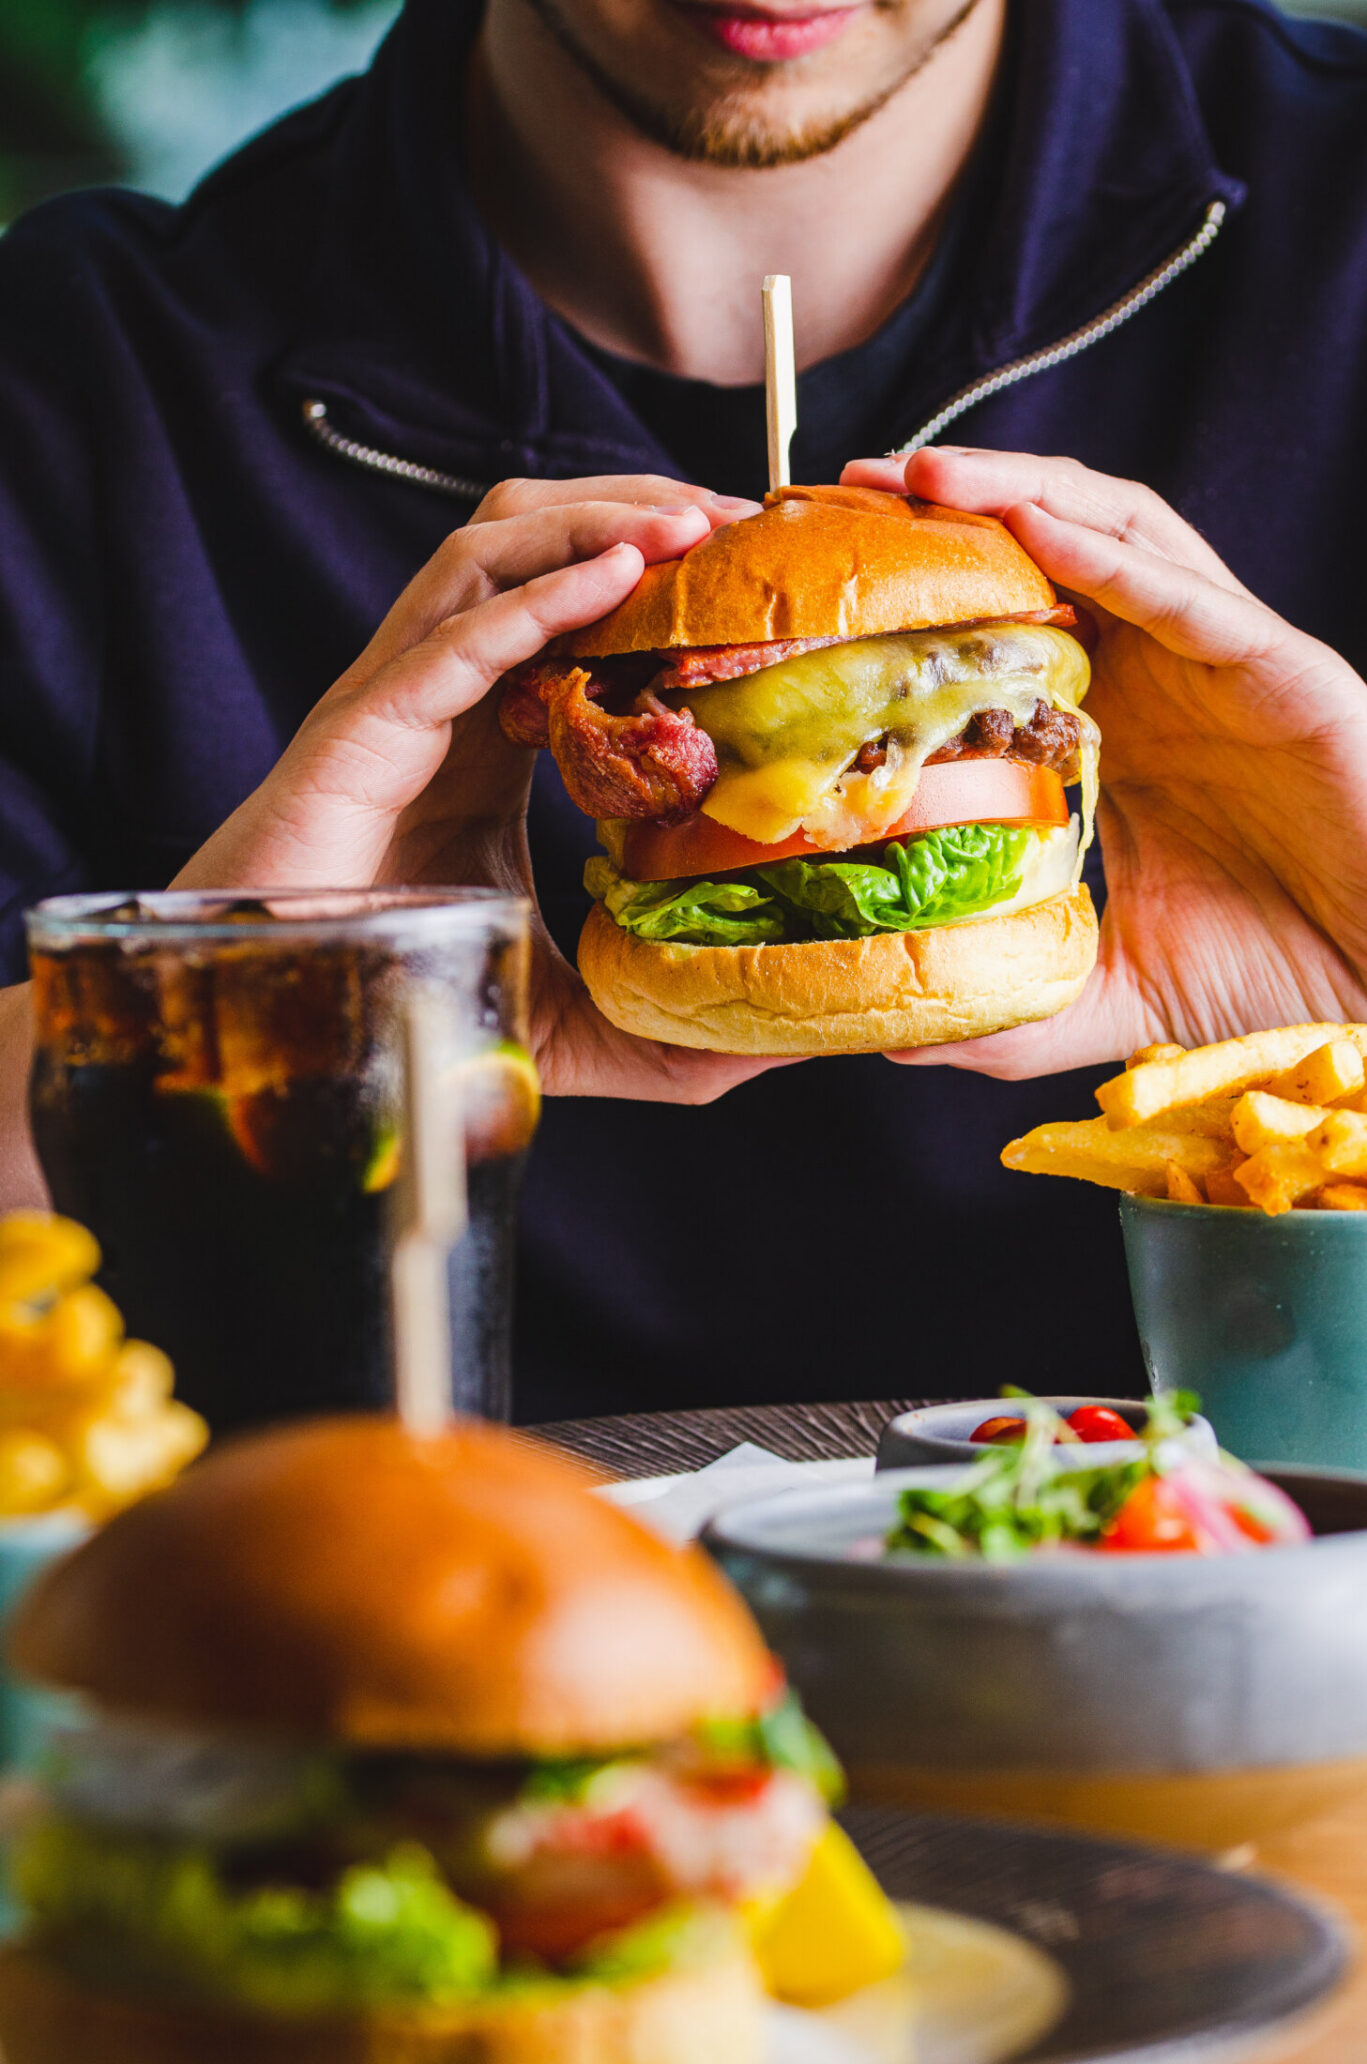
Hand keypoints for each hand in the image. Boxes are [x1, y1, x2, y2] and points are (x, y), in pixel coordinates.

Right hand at [175, 475, 786, 1101]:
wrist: (281, 1023)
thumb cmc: (403, 1003)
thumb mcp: (567, 1021)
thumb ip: (664, 1035)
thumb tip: (776, 1048)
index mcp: (490, 734)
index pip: (576, 603)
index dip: (660, 566)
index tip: (755, 569)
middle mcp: (446, 694)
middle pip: (535, 541)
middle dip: (635, 505)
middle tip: (742, 522)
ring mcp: (400, 699)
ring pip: (488, 551)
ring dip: (594, 519)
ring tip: (693, 521)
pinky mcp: (363, 730)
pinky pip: (455, 635)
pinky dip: (538, 594)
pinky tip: (620, 572)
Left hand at [842, 447, 1366, 1075]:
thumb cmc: (1275, 974)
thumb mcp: (1111, 995)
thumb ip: (1013, 1010)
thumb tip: (895, 1036)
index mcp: (1116, 732)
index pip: (1008, 632)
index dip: (925, 598)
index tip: (825, 585)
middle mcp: (1161, 678)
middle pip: (1047, 554)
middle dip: (951, 512)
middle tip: (847, 491)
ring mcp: (1219, 663)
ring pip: (1113, 537)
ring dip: (1017, 494)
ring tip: (922, 476)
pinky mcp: (1279, 668)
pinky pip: (1186, 591)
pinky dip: (1107, 551)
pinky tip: (1034, 521)